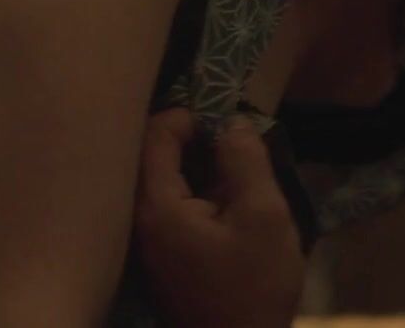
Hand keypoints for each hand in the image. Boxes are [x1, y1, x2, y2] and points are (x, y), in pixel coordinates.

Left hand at [134, 108, 304, 327]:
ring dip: (201, 169)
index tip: (230, 123)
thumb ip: (246, 162)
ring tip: (242, 174)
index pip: (155, 135)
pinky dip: (199, 195)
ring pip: (166, 183)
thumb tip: (232, 123)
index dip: (192, 116)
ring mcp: (149, 243)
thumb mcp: (264, 216)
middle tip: (238, 145)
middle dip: (196, 141)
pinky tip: (232, 207)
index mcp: (157, 206)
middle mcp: (140, 221)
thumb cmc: (254, 286)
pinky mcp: (163, 259)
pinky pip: (173, 208)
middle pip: (154, 157)